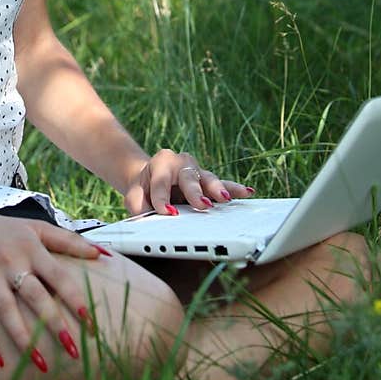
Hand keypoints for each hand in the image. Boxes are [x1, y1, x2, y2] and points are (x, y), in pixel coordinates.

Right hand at [0, 210, 103, 369]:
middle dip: (54, 325)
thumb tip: (103, 253)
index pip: (59, 277)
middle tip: (74, 352)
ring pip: (6, 309)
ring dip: (23, 338)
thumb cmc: (4, 230)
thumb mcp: (37, 228)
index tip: (91, 324)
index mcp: (32, 249)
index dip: (75, 300)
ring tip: (41, 365)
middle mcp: (10, 262)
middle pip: (35, 296)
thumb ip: (70, 241)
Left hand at [122, 149, 253, 216]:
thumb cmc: (144, 188)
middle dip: (194, 191)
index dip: (161, 199)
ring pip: (209, 179)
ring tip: (225, 199)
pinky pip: (224, 185)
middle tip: (201, 203)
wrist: (151, 179)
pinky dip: (234, 190)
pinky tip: (246, 193)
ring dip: (217, 190)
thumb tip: (148, 216)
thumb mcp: (134, 194)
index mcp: (162, 162)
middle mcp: (182, 163)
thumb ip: (137, 204)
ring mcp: (197, 172)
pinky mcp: (208, 182)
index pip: (161, 182)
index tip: (165, 212)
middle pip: (188, 177)